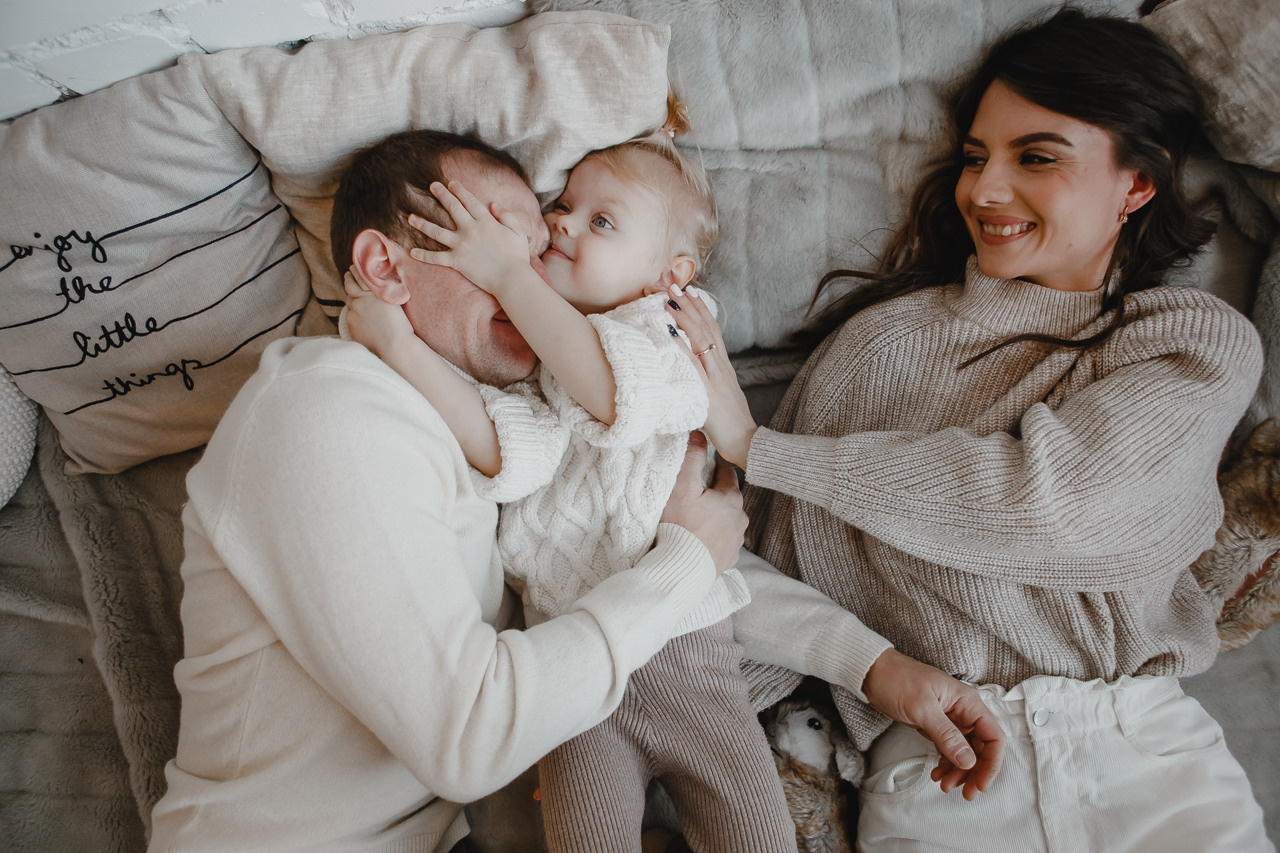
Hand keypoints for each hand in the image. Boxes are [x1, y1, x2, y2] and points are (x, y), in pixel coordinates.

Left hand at [343, 268, 415, 358]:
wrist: (394, 345)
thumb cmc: (400, 326)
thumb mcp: (394, 303)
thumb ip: (384, 293)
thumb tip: (380, 288)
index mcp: (372, 293)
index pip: (359, 277)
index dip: (355, 272)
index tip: (353, 267)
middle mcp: (360, 300)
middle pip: (349, 288)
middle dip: (348, 281)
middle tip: (348, 275)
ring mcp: (353, 314)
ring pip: (349, 303)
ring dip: (351, 299)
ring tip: (354, 297)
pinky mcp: (350, 326)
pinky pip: (349, 317)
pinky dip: (353, 314)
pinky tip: (359, 316)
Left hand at [405, 181, 530, 294]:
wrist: (511, 279)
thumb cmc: (517, 256)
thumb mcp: (518, 232)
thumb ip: (506, 215)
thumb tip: (493, 204)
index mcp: (485, 221)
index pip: (469, 201)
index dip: (459, 190)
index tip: (451, 183)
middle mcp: (470, 230)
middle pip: (452, 208)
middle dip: (442, 195)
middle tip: (432, 186)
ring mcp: (462, 245)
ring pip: (437, 232)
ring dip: (423, 224)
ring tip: (410, 218)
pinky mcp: (457, 261)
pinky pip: (436, 257)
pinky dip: (423, 255)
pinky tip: (411, 252)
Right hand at [658, 432, 747, 574]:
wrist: (683, 569)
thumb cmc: (681, 526)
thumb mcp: (682, 487)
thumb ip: (691, 458)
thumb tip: (698, 435)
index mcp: (731, 499)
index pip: (727, 475)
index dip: (715, 468)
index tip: (705, 467)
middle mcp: (740, 520)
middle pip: (729, 499)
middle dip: (716, 494)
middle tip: (697, 494)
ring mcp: (736, 541)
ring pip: (728, 522)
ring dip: (717, 518)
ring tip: (697, 519)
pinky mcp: (729, 559)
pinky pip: (723, 543)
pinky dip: (715, 539)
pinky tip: (701, 540)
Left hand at [665, 281, 757, 467]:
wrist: (749, 443)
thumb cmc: (733, 426)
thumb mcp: (721, 398)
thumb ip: (710, 385)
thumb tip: (693, 377)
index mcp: (724, 367)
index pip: (713, 331)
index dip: (701, 310)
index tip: (689, 292)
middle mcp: (721, 367)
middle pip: (707, 328)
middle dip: (689, 305)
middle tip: (673, 284)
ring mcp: (716, 378)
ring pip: (701, 340)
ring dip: (684, 317)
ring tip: (669, 299)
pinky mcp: (709, 392)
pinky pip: (693, 365)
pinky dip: (682, 347)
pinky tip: (670, 333)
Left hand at [862, 648, 1003, 799]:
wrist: (873, 671)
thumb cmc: (897, 680)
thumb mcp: (922, 709)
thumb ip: (946, 735)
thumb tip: (969, 761)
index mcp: (968, 702)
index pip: (994, 737)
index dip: (992, 763)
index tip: (980, 784)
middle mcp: (964, 711)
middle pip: (982, 748)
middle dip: (975, 772)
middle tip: (966, 793)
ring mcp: (951, 719)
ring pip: (965, 751)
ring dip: (959, 771)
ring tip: (945, 785)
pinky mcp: (937, 725)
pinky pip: (950, 749)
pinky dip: (946, 763)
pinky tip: (937, 774)